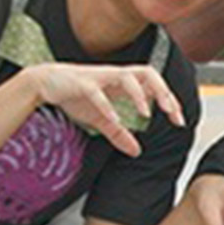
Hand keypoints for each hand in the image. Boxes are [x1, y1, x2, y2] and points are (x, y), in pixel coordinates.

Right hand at [25, 61, 186, 156]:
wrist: (45, 83)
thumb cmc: (75, 95)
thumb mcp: (101, 120)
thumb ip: (119, 134)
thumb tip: (136, 152)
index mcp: (123, 83)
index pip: (154, 85)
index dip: (169, 100)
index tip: (178, 120)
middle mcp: (115, 76)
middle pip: (148, 73)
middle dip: (163, 91)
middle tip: (171, 112)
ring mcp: (99, 77)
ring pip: (127, 76)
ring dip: (139, 95)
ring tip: (146, 114)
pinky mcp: (82, 83)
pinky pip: (97, 92)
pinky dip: (107, 106)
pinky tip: (115, 119)